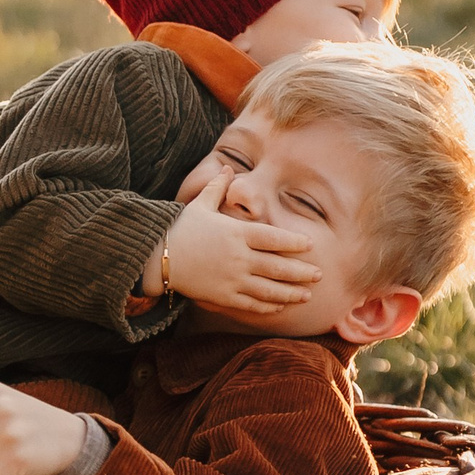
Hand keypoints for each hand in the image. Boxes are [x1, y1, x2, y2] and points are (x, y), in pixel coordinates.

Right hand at [161, 175, 317, 313]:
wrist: (156, 256)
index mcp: (237, 233)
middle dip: (301, 272)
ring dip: (291, 293)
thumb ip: (218, 187)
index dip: (294, 242)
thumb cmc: (179, 228)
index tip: (310, 245)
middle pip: (279, 267)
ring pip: (269, 289)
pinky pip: (251, 304)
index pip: (274, 238)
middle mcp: (239, 257)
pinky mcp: (223, 296)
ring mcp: (232, 279)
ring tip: (307, 294)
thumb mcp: (200, 204)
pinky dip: (268, 306)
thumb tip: (227, 167)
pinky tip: (279, 306)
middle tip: (319, 274)